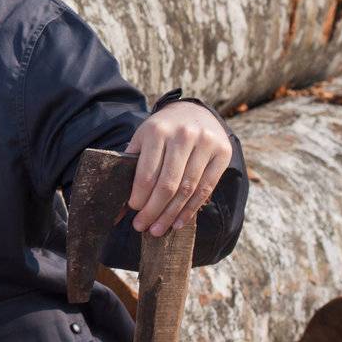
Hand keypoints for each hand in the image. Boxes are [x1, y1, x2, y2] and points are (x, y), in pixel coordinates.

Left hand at [122, 101, 232, 236]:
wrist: (193, 112)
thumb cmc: (162, 131)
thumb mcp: (143, 139)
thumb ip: (131, 167)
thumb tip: (119, 207)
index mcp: (157, 131)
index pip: (147, 173)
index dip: (140, 197)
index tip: (133, 211)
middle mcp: (183, 135)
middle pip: (168, 184)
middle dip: (153, 210)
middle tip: (142, 227)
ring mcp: (205, 143)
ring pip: (188, 189)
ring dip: (171, 214)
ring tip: (158, 230)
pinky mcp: (222, 152)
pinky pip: (206, 188)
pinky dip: (191, 209)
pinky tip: (179, 222)